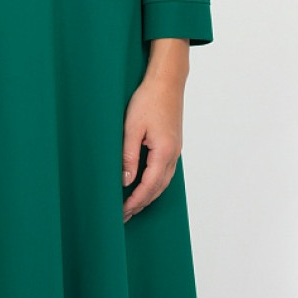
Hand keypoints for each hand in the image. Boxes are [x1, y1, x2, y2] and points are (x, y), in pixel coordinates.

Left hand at [122, 44, 187, 220]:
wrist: (167, 82)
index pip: (149, 186)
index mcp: (164, 152)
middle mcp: (173, 155)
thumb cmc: (149, 100)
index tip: (122, 211)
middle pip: (158, 188)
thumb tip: (125, 181)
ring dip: (148, 195)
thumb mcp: (132, 128)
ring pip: (163, 182)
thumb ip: (128, 156)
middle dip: (141, 203)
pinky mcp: (172, 145)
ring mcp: (175, 151)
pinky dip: (153, 183)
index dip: (135, 201)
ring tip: (132, 205)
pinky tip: (144, 185)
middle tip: (124, 215)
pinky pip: (164, 172)